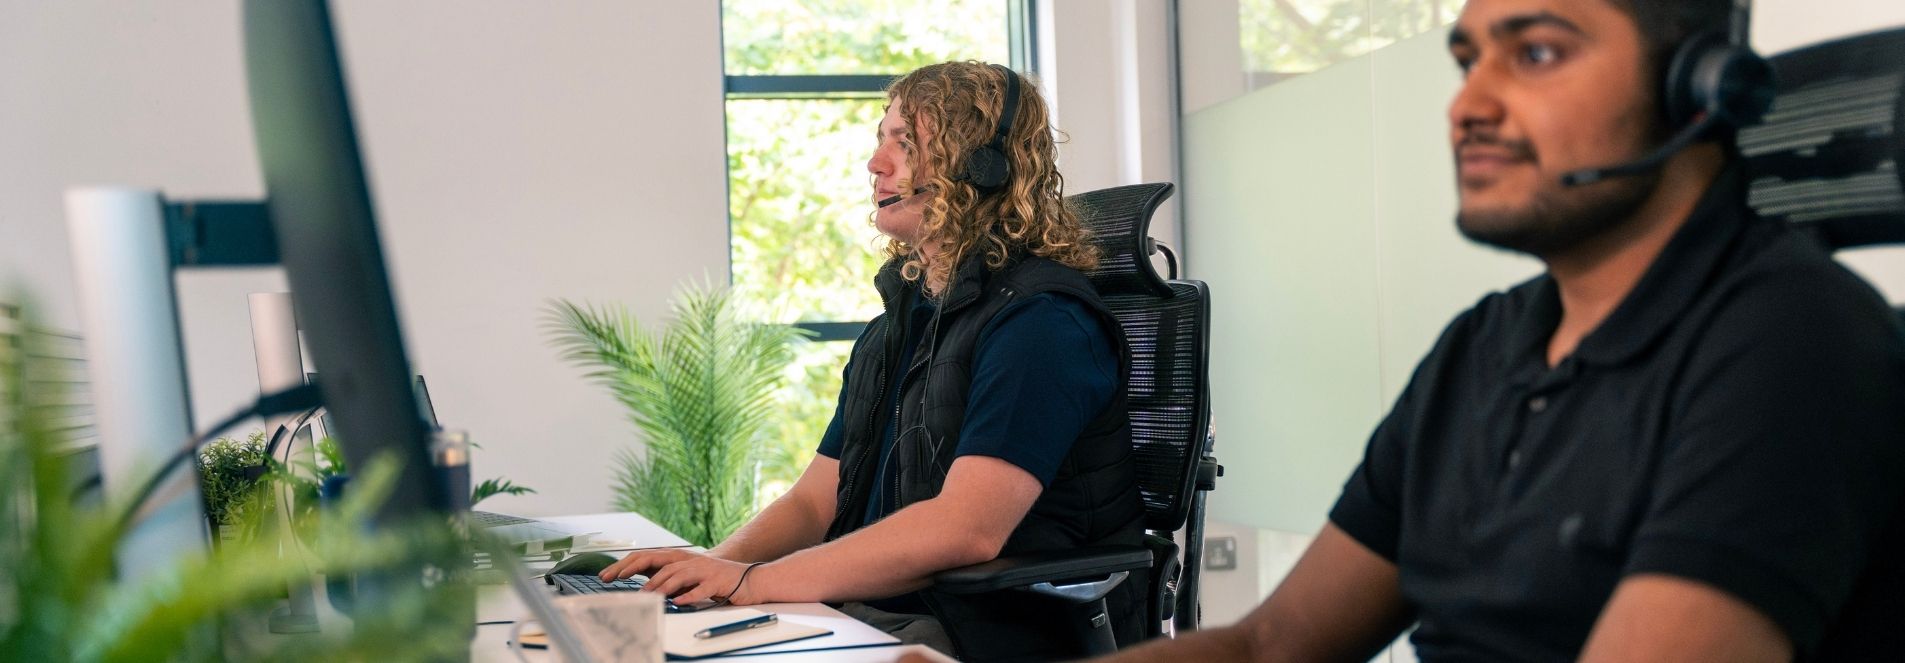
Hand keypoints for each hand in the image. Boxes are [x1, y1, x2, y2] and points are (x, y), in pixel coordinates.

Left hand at [599, 549, 767, 605]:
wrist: (748, 579)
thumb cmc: (713, 580)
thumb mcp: (687, 576)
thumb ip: (667, 578)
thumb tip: (643, 586)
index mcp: (679, 558)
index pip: (647, 557)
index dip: (626, 564)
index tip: (608, 575)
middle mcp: (689, 560)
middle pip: (659, 563)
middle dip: (636, 570)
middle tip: (618, 580)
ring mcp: (704, 569)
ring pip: (678, 574)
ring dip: (661, 584)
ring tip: (647, 594)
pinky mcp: (717, 581)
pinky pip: (702, 588)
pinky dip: (690, 595)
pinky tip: (679, 601)